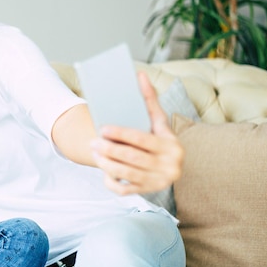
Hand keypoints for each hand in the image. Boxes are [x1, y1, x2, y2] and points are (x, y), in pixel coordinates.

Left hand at [90, 72, 183, 194]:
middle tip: (93, 143)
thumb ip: (149, 99)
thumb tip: (139, 74)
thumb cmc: (157, 137)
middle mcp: (170, 166)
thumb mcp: (158, 121)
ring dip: (106, 164)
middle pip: (132, 158)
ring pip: (126, 174)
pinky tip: (103, 171)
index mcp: (172, 146)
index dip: (121, 134)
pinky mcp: (147, 192)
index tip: (103, 128)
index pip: (142, 139)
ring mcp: (158, 182)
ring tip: (95, 153)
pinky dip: (111, 181)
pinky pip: (124, 189)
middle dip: (109, 150)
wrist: (165, 165)